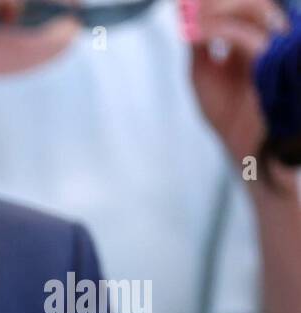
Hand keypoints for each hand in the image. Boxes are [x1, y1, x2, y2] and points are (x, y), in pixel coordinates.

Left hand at [184, 0, 289, 161]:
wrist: (246, 149)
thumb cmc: (231, 118)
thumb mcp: (205, 75)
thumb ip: (200, 44)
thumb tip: (187, 13)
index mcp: (258, 41)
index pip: (244, 5)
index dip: (215, 2)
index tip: (185, 3)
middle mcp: (272, 40)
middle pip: (253, 1)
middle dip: (216, 1)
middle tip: (188, 4)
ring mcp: (277, 49)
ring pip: (255, 9)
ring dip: (217, 8)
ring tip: (190, 15)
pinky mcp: (274, 64)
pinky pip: (247, 37)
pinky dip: (218, 29)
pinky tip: (196, 32)